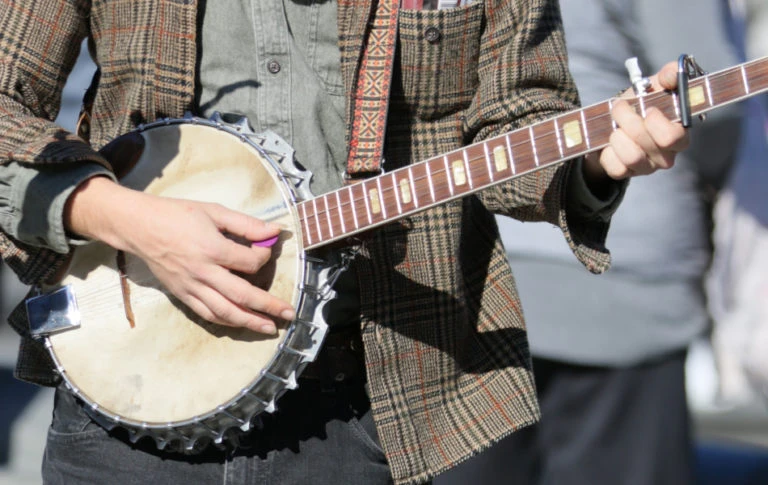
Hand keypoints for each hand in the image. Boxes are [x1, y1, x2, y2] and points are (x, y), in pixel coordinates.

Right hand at [64, 176, 294, 334]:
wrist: (139, 226)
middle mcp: (203, 272)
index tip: (267, 251)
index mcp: (212, 249)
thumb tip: (276, 230)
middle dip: (268, 306)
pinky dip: (226, 320)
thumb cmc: (176, 215)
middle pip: (242, 295)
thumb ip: (246, 224)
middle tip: (289, 313)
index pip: (250, 262)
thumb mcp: (214, 211)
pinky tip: (241, 323)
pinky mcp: (182, 294)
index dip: (264, 257)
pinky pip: (207, 313)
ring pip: (225, 311)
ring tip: (269, 327)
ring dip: (250, 321)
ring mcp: (191, 287)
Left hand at [583, 61, 689, 184]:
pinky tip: (610, 142)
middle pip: (647, 142)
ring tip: (614, 126)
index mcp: (679, 135)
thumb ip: (668, 76)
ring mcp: (646, 167)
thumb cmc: (640, 105)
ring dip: (617, 136)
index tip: (647, 108)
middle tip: (620, 107)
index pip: (673, 137)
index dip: (656, 122)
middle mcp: (666, 156)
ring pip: (632, 156)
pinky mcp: (626, 174)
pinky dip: (607, 152)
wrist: (615, 123)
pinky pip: (615, 168)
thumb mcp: (654, 86)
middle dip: (627, 119)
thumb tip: (673, 72)